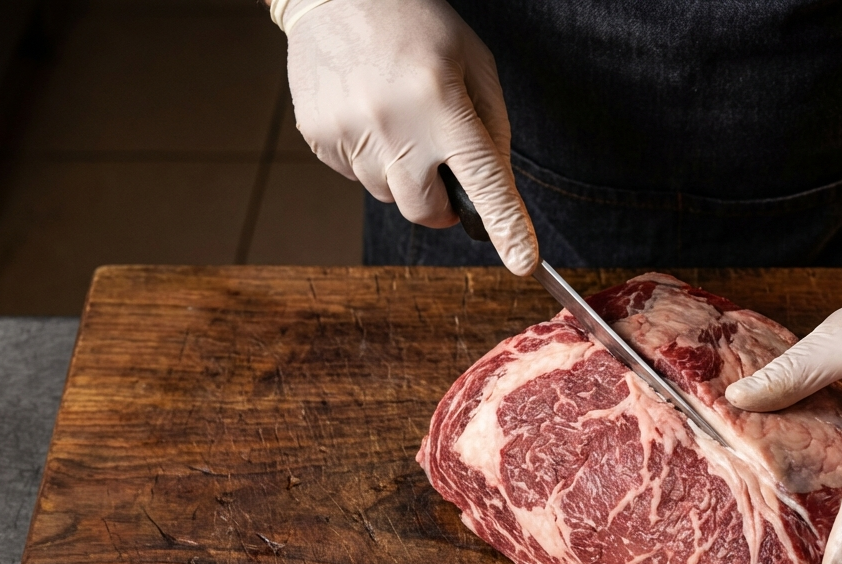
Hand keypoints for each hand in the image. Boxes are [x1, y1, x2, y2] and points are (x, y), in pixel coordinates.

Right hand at [277, 0, 537, 273]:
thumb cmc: (416, 22)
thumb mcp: (474, 64)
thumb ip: (492, 129)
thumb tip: (496, 190)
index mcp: (441, 104)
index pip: (482, 182)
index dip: (506, 227)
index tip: (523, 262)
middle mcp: (392, 125)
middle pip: (426, 211)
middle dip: (443, 203)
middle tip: (446, 169)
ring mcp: (348, 134)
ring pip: (389, 194)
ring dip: (403, 173)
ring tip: (398, 116)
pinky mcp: (318, 138)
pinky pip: (356, 175)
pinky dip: (371, 157)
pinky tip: (369, 112)